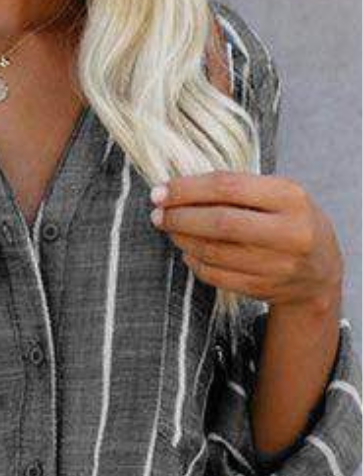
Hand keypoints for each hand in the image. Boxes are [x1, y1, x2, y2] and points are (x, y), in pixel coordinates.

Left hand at [149, 171, 343, 315]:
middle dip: (180, 217)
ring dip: (183, 239)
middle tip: (157, 215)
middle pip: (220, 222)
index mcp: (290, 197)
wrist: (319, 271)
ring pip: (214, 251)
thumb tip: (178, 188)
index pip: (228, 187)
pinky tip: (187, 250)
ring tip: (169, 229)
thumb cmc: (289, 222)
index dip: (188, 189)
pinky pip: (216, 275)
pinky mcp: (262, 288)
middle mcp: (287, 232)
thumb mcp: (278, 196)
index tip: (160, 191)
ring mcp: (275, 264)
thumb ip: (238, 189)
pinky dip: (195, 262)